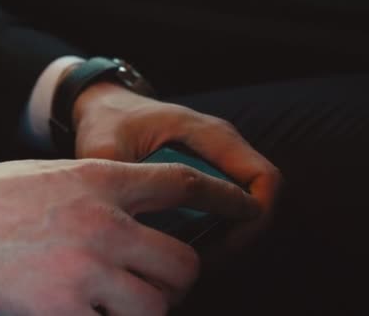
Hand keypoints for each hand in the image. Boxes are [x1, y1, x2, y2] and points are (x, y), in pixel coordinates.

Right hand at [0, 157, 258, 314]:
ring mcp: (83, 272)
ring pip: (157, 306)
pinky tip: (82, 311)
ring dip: (148, 308)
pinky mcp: (59, 312)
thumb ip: (102, 195)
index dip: (224, 198)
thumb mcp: (53, 177)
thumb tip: (140, 223)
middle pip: (184, 263)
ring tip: (120, 302)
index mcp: (100, 181)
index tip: (247, 209)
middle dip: (181, 278)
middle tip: (160, 281)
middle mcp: (102, 225)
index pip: (183, 185)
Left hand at [73, 83, 281, 248]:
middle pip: (260, 199)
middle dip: (239, 236)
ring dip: (228, 237)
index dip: (253, 219)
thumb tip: (124, 222)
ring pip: (245, 207)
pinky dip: (215, 231)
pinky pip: (227, 206)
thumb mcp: (105, 148)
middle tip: (201, 262)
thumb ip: (117, 181)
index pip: (262, 178)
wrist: (105, 106)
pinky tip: (183, 247)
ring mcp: (218, 159)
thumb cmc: (108, 120)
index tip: (220, 247)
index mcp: (209, 134)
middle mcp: (222, 146)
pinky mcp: (207, 173)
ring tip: (190, 259)